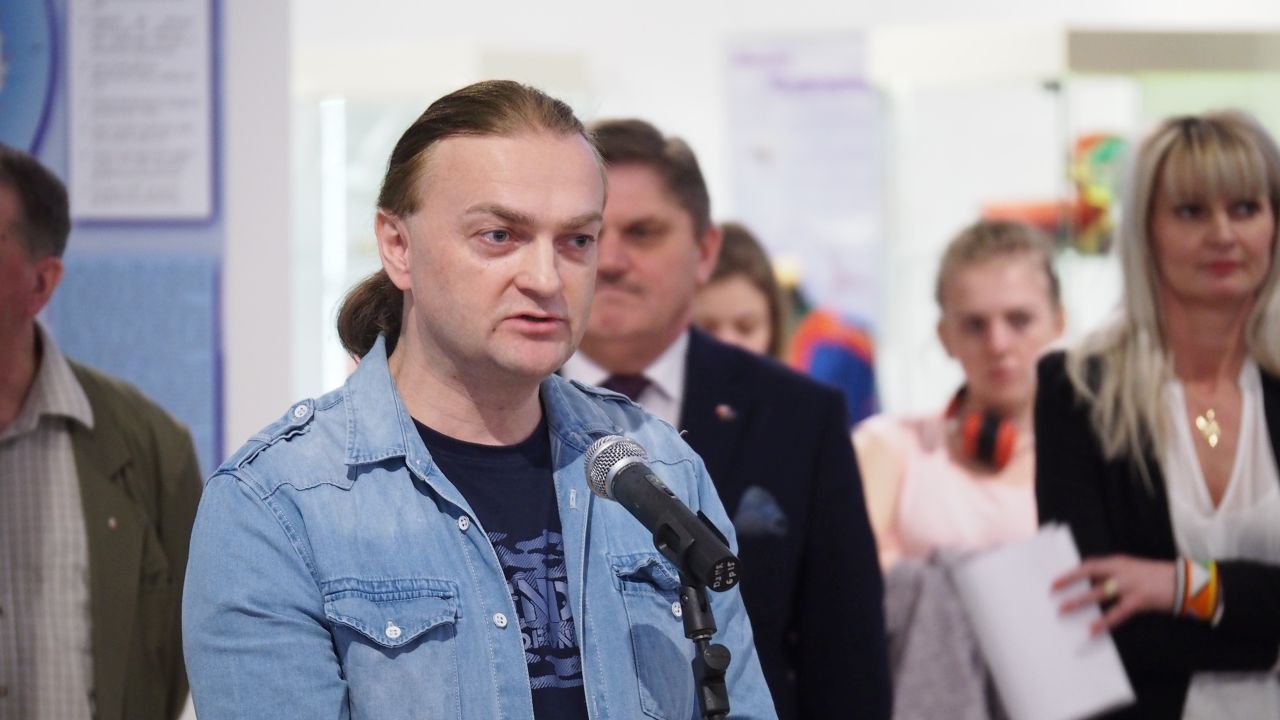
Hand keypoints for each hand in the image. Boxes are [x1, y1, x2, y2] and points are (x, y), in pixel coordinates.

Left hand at [1053, 555, 1176, 634]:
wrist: (1185, 581)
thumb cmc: (1156, 576)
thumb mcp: (1132, 570)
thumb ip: (1114, 575)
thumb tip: (1093, 584)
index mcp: (1118, 562)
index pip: (1089, 565)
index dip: (1072, 573)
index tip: (1056, 581)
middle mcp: (1121, 571)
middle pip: (1089, 576)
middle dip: (1070, 583)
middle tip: (1053, 591)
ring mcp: (1129, 585)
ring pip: (1098, 593)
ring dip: (1080, 601)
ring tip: (1063, 610)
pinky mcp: (1139, 600)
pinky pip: (1117, 612)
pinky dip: (1104, 621)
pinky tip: (1092, 629)